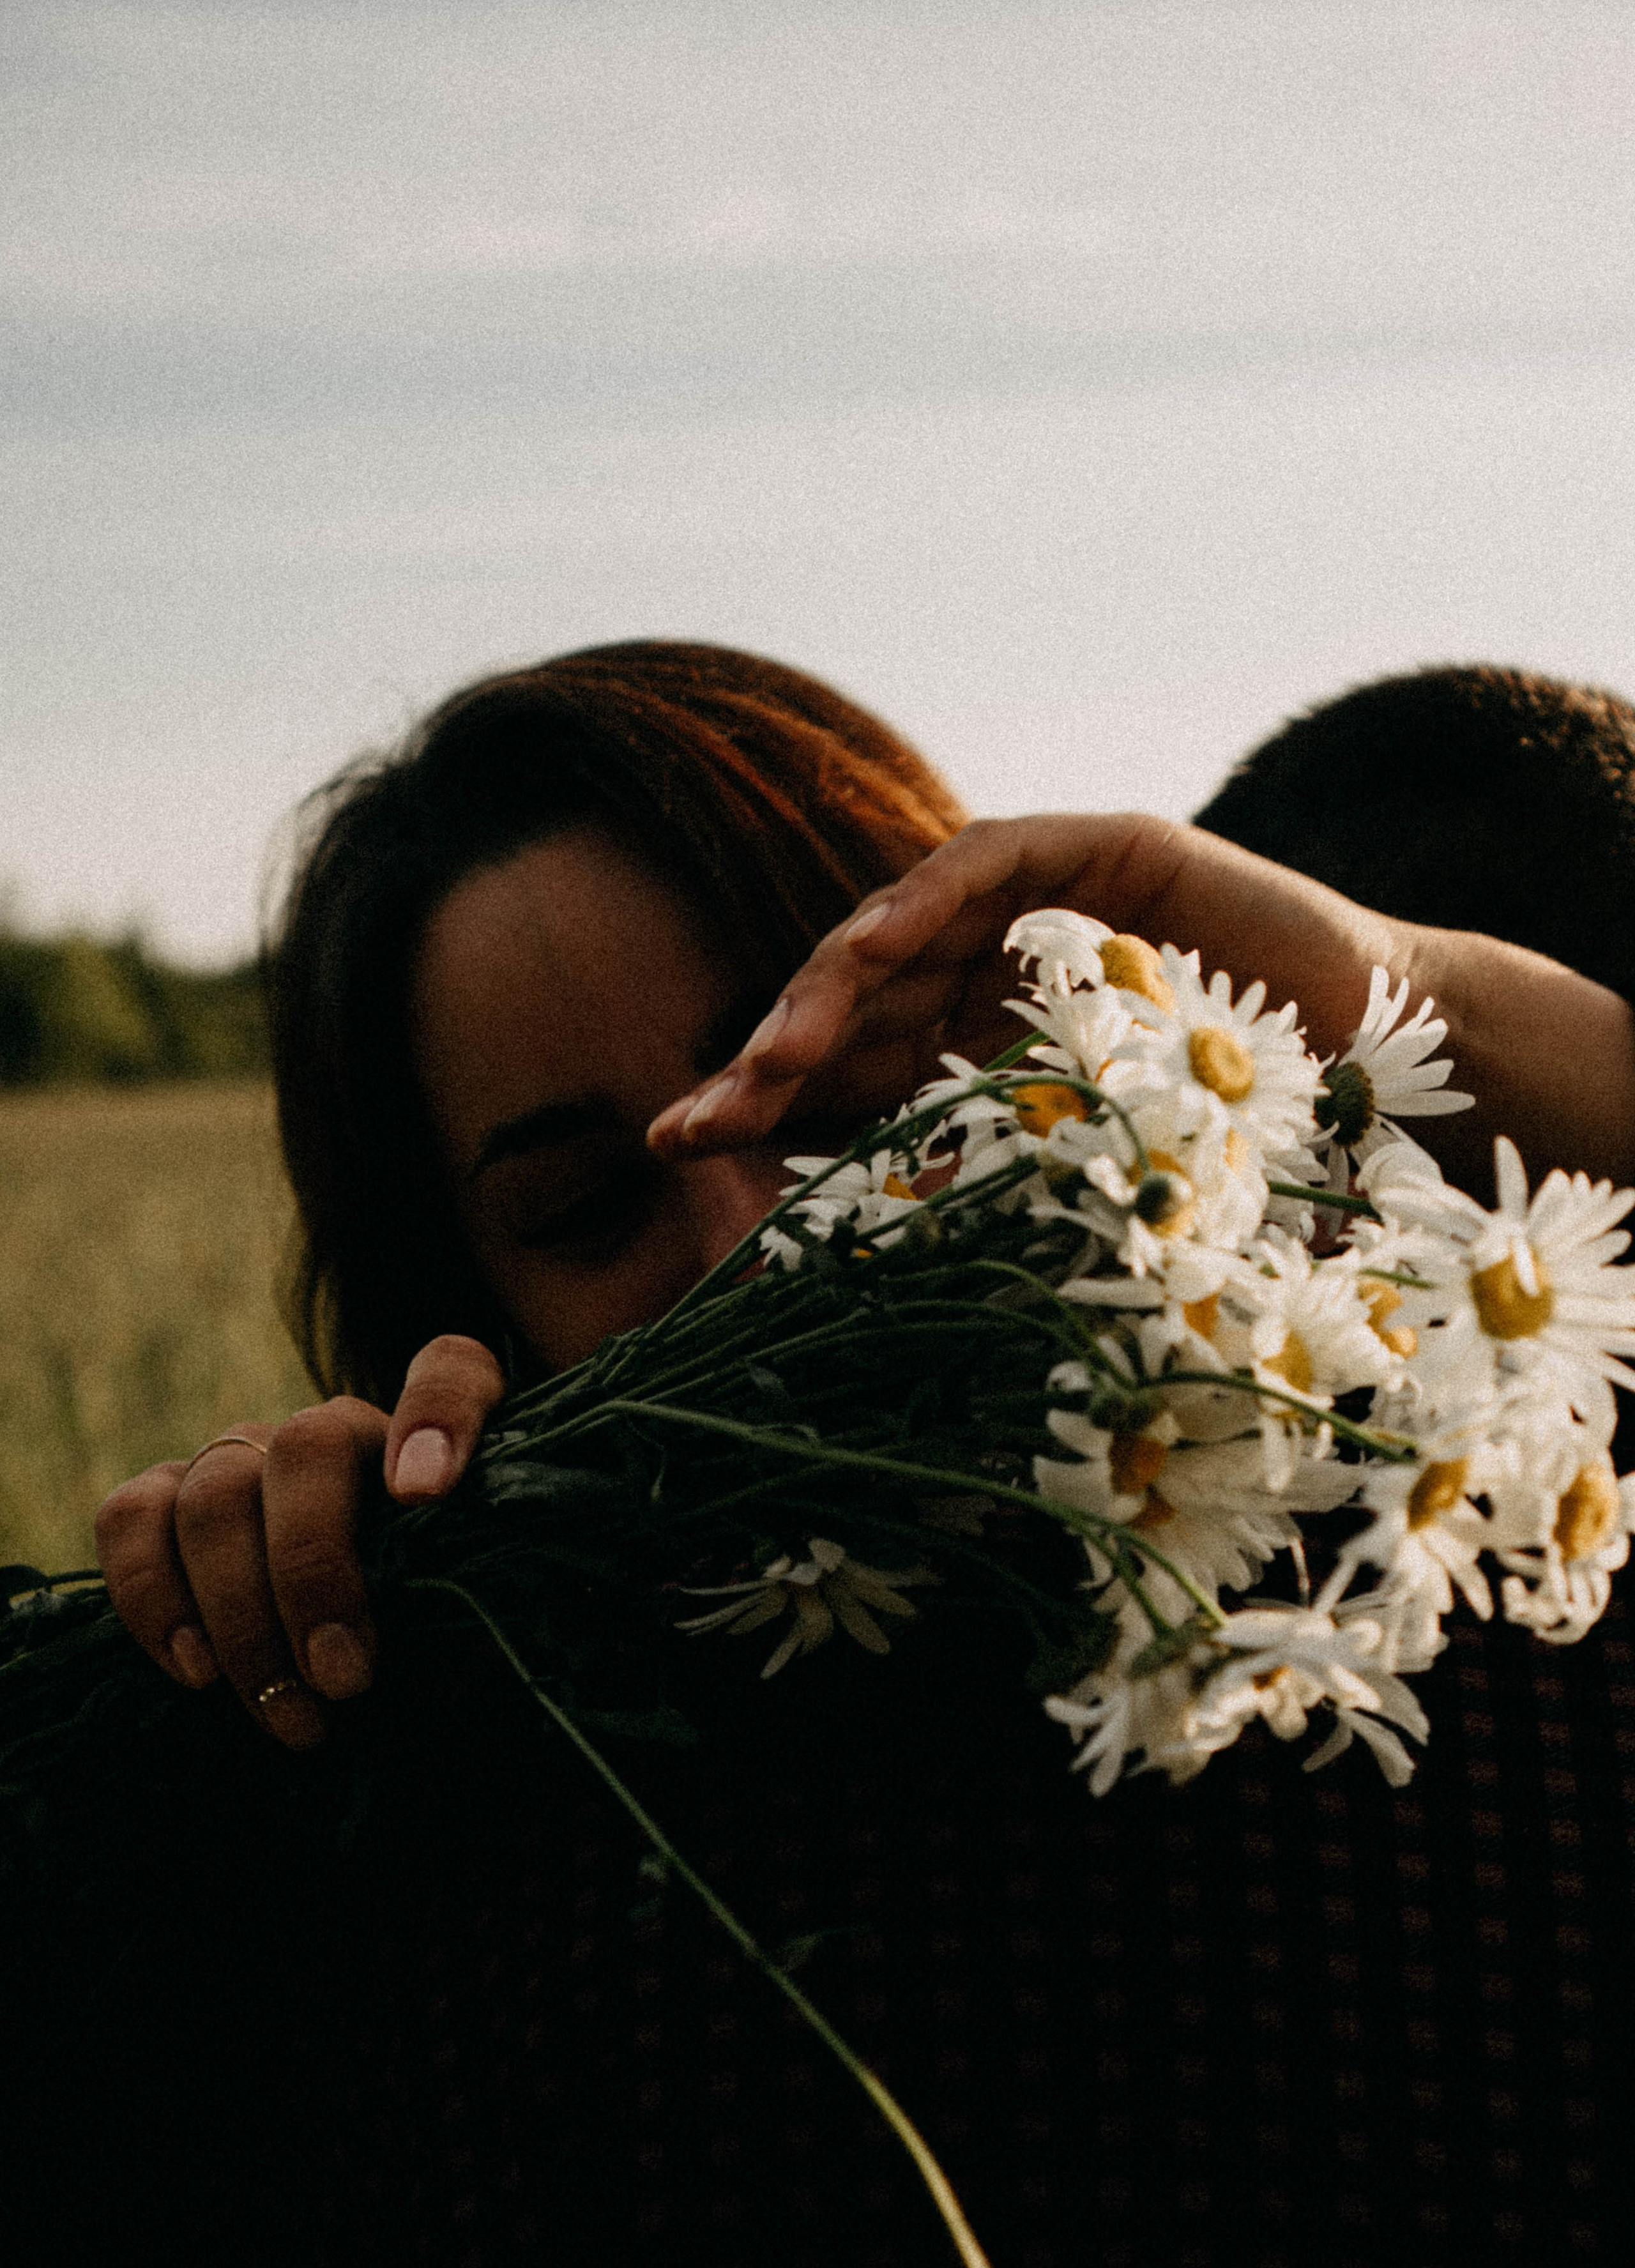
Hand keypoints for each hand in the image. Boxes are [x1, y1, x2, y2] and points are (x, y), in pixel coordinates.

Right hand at [95, 1335, 505, 1748]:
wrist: (352, 1670)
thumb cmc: (428, 1644)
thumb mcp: (475, 1625)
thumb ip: (477, 1599)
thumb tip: (464, 1627)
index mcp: (430, 1442)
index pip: (452, 1374)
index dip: (439, 1418)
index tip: (425, 1492)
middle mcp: (334, 1430)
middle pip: (307, 1449)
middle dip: (314, 1572)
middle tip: (344, 1683)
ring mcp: (243, 1457)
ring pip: (216, 1493)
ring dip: (240, 1612)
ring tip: (280, 1706)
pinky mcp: (167, 1499)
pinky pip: (130, 1516)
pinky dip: (151, 1594)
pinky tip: (196, 1671)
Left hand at [648, 814, 1404, 1161]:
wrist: (1371, 1066)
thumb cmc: (1233, 1134)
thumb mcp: (1067, 1164)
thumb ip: (964, 1172)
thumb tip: (838, 1242)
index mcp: (969, 1042)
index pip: (846, 1066)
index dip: (761, 1097)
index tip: (678, 1144)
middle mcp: (982, 968)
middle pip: (850, 1003)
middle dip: (769, 1058)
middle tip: (694, 1119)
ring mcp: (1032, 904)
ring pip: (896, 934)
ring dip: (826, 991)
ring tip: (768, 1055)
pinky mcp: (1093, 847)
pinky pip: (985, 865)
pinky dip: (923, 902)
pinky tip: (868, 951)